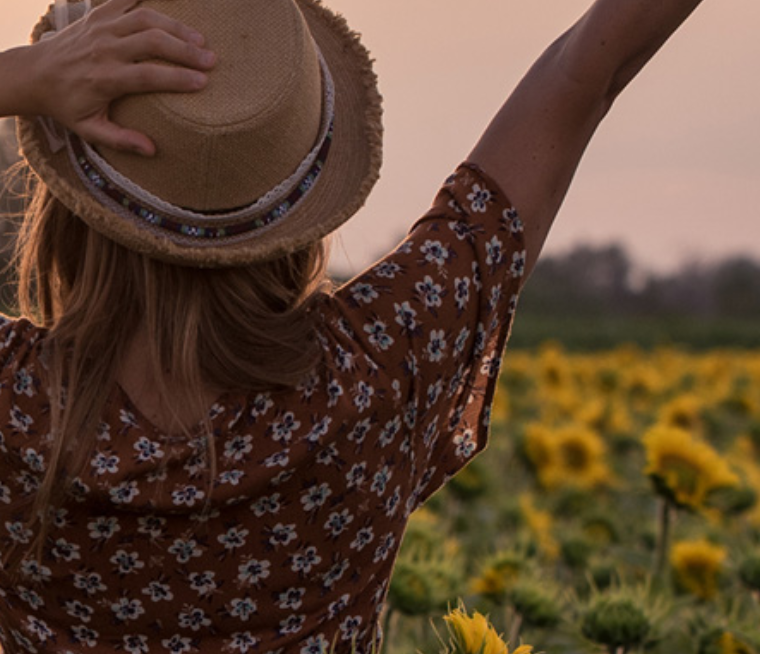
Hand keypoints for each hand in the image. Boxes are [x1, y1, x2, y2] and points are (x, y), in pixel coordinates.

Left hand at [30, 0, 215, 155]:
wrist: (34, 75)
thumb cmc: (67, 105)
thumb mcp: (89, 129)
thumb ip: (121, 140)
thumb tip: (151, 150)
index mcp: (105, 78)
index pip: (148, 75)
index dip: (177, 77)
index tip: (202, 83)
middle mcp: (104, 49)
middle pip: (152, 42)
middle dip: (185, 50)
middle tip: (211, 60)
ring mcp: (101, 28)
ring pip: (145, 18)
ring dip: (176, 27)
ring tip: (200, 40)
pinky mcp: (98, 14)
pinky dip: (151, 0)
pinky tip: (176, 5)